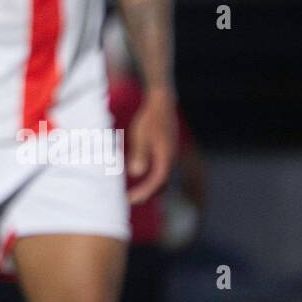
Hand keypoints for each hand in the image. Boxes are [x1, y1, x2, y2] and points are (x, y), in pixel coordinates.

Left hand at [126, 87, 176, 203]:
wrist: (162, 101)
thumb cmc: (150, 117)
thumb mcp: (140, 135)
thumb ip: (140, 154)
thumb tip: (136, 173)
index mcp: (166, 157)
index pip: (157, 182)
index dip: (144, 193)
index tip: (130, 200)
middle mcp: (171, 158)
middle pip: (162, 183)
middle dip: (147, 193)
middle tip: (131, 199)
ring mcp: (170, 153)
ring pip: (162, 175)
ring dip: (150, 185)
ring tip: (135, 190)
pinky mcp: (167, 149)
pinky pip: (160, 167)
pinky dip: (151, 174)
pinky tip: (139, 172)